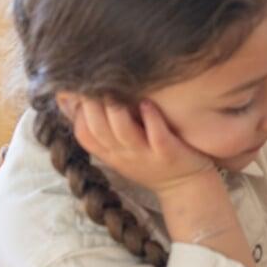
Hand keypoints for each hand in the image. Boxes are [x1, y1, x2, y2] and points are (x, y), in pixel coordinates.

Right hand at [62, 95, 212, 195]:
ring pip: (123, 131)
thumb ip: (105, 131)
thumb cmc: (153, 162)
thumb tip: (79, 101)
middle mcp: (124, 155)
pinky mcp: (168, 153)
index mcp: (110, 154)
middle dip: (92, 103)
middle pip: (98, 129)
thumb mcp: (122, 151)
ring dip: (117, 108)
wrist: (188, 187)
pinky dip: (151, 117)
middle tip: (97, 79)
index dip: (78, 111)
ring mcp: (146, 155)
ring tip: (117, 86)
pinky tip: (147, 102)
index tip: (82, 89)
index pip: (83, 134)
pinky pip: (157, 134)